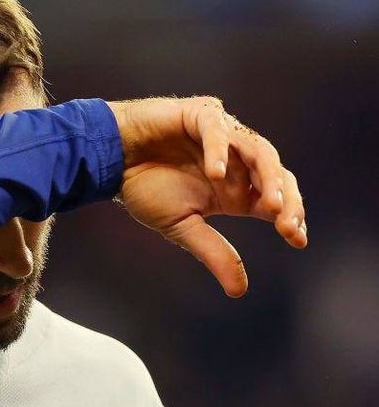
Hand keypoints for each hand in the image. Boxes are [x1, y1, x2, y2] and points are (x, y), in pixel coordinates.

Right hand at [107, 96, 306, 297]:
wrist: (110, 160)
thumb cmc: (143, 188)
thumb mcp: (182, 227)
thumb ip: (213, 252)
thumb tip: (239, 291)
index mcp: (234, 189)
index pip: (275, 199)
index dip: (291, 216)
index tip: (296, 239)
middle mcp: (235, 162)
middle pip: (276, 175)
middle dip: (286, 200)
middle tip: (286, 224)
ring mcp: (222, 136)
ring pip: (258, 150)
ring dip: (266, 177)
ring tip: (267, 203)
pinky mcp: (201, 115)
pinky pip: (217, 130)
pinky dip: (219, 150)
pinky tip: (214, 173)